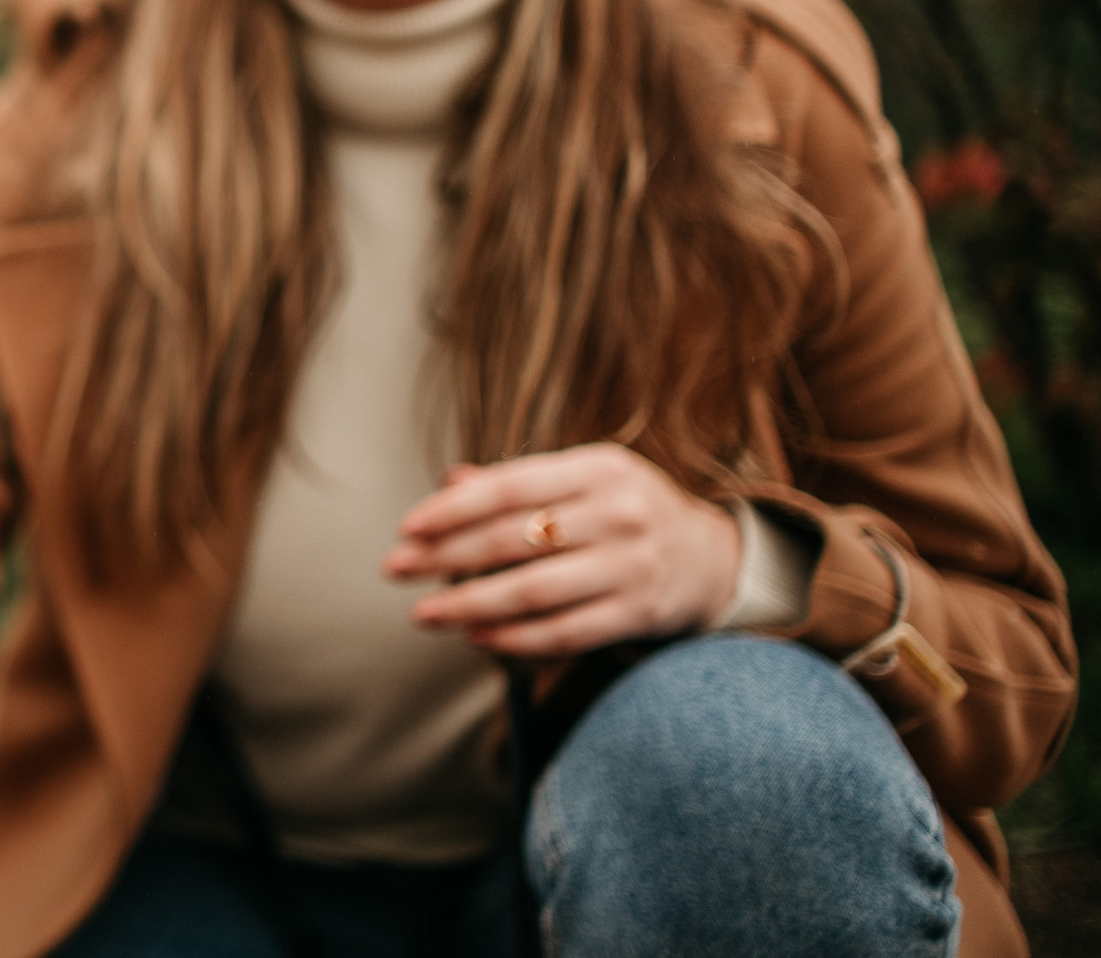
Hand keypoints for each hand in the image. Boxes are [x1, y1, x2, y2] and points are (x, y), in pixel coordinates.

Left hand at [382, 443, 741, 658]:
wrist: (712, 558)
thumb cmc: (624, 511)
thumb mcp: (583, 480)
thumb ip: (519, 483)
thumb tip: (449, 483)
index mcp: (597, 468)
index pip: (509, 487)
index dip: (452, 509)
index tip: (406, 528)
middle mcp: (618, 513)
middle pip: (513, 538)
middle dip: (445, 557)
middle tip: (395, 570)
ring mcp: (632, 565)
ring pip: (533, 591)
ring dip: (469, 604)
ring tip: (425, 613)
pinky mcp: (640, 613)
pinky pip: (565, 631)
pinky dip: (515, 638)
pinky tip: (476, 636)